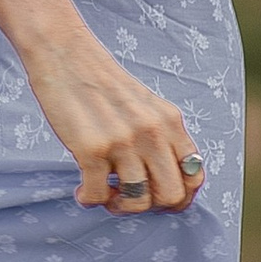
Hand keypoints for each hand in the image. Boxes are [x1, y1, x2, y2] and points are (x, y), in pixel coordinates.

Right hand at [20, 28, 206, 212]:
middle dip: (151, 207)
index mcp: (170, 122)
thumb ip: (161, 136)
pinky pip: (97, 196)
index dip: (181, 198)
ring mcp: (122, 142)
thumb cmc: (102, 84)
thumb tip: (166, 180)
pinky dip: (89, 199)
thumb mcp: (146, 106)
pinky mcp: (91, 149)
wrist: (65, 54)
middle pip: (171, 196)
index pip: (195, 176)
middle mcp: (152, 133)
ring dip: (119, 207)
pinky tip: (81, 189)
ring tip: (105, 194)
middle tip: (130, 198)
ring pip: (137, 202)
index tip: (158, 198)